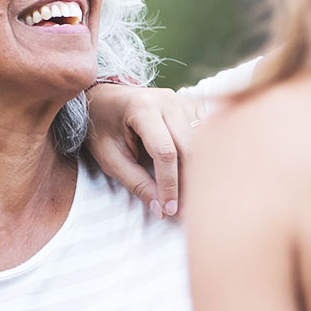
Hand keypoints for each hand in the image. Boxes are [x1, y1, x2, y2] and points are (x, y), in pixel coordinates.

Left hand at [85, 83, 198, 217]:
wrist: (105, 98)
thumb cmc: (103, 128)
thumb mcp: (110, 158)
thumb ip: (136, 182)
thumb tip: (161, 209)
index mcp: (142, 108)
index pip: (165, 152)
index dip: (169, 185)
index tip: (169, 210)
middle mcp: (167, 100)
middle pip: (189, 148)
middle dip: (188, 183)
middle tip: (184, 212)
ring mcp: (182, 101)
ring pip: (202, 142)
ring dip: (198, 172)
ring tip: (191, 198)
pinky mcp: (191, 105)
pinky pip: (206, 134)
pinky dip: (204, 157)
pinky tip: (197, 177)